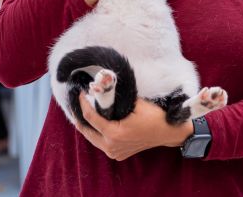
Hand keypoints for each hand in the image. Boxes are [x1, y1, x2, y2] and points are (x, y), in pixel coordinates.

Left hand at [74, 93, 191, 160]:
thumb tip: (102, 88)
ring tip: (82, 112)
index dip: (83, 104)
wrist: (167, 132)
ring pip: (92, 139)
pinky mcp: (118, 154)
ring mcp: (114, 152)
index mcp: (114, 134)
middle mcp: (111, 146)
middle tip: (75, 104)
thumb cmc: (153, 116)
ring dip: (86, 126)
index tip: (80, 94)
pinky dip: (96, 133)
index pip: (90, 117)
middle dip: (79, 117)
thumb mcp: (134, 103)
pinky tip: (94, 123)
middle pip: (86, 131)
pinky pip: (101, 143)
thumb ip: (117, 98)